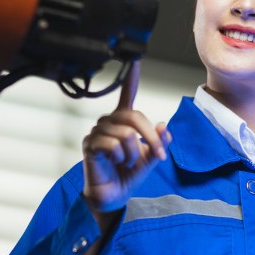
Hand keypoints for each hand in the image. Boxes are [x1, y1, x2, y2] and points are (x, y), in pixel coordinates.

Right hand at [81, 60, 170, 215]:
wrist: (113, 196)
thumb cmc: (127, 175)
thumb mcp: (150, 158)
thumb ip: (158, 142)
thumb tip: (164, 126)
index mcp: (123, 122)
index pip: (127, 95)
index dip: (132, 78)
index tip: (135, 58)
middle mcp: (109, 122)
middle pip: (135, 116)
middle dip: (151, 137)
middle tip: (158, 155)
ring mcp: (97, 132)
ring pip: (126, 133)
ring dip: (134, 152)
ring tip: (128, 162)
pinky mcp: (90, 144)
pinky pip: (113, 144)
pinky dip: (121, 156)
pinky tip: (116, 163)